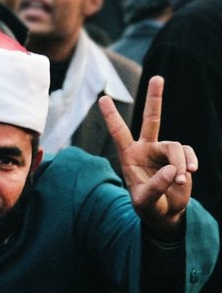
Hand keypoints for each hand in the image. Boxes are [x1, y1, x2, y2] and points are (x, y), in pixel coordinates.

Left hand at [99, 76, 196, 239]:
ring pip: (175, 146)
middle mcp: (146, 149)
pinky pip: (187, 154)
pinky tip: (189, 174)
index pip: (118, 133)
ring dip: (179, 164)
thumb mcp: (144, 202)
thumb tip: (173, 170)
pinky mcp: (180, 158)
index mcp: (129, 156)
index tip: (103, 98)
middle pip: (152, 119)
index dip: (112, 116)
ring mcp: (164, 152)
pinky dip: (189, 163)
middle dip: (155, 98)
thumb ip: (155, 187)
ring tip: (180, 181)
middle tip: (158, 78)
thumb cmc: (148, 207)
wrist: (165, 214)